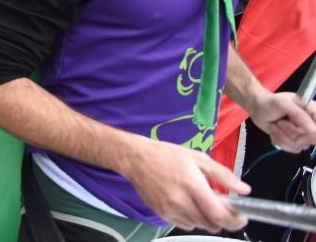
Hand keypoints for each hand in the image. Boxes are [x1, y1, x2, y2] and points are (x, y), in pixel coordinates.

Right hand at [122, 137, 248, 232]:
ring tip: (201, 202)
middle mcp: (181, 201)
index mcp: (193, 185)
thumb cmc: (167, 155)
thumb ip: (222, 175)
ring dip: (205, 219)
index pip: (219, 214)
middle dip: (221, 219)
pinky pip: (184, 224)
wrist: (135, 158)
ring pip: (198, 225)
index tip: (241, 216)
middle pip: (211, 224)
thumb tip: (245, 190)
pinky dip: (191, 219)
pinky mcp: (161, 214)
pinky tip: (186, 204)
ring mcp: (170, 210)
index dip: (235, 220)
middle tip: (221, 206)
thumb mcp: (198, 158)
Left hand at [248, 92, 315, 152]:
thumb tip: (313, 130)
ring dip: (282, 135)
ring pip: (300, 145)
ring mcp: (304, 134)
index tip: (303, 130)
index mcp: (311, 110)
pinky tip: (276, 132)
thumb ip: (299, 115)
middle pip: (311, 138)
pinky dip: (281, 141)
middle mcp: (311, 123)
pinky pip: (293, 149)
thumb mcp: (282, 104)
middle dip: (291, 132)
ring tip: (276, 124)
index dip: (313, 131)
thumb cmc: (269, 103)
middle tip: (280, 122)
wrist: (257, 110)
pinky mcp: (297, 142)